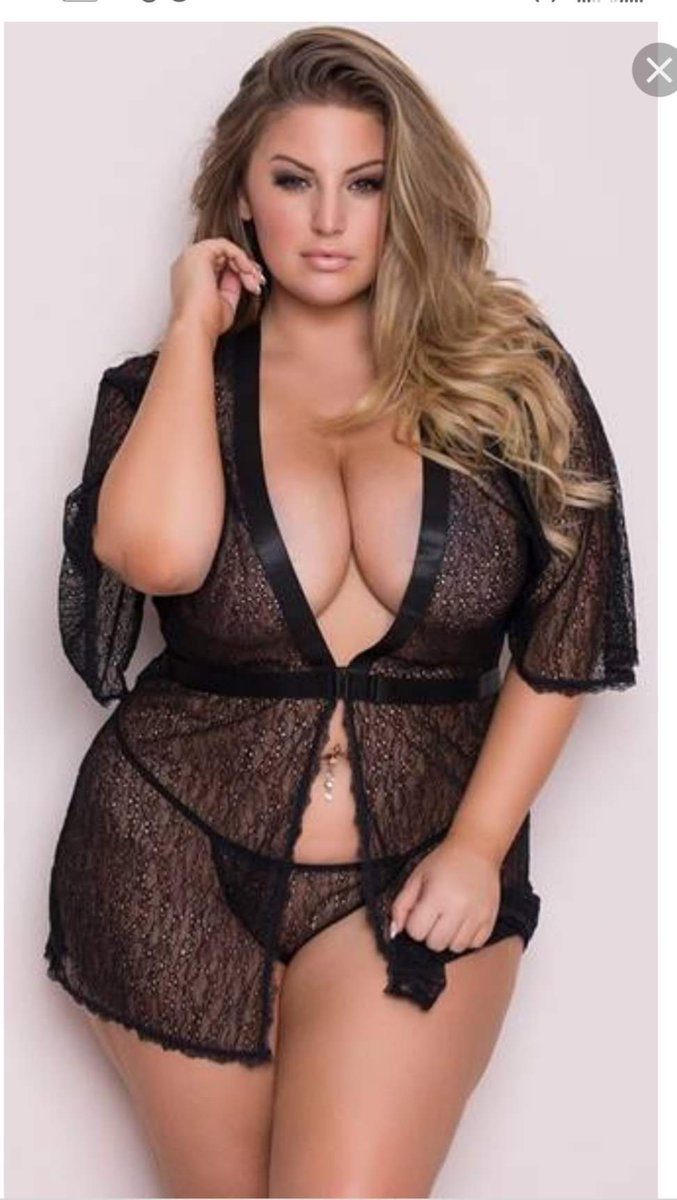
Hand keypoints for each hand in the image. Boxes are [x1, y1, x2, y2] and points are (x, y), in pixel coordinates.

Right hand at [169, 237, 265, 341]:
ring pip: (225, 250)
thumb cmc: (206, 323)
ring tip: (254, 282)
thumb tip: (243, 274)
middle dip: (245, 268)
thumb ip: (232, 286)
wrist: (196, 329)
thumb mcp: (225, 302)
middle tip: (258, 282)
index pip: (217, 264)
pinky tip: (248, 271)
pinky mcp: (198, 253)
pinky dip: (240, 256)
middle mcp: (188, 264)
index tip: (254, 284)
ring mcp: (191, 257)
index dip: (238, 271)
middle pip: (222, 256)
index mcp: (190, 277)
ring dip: (244, 264)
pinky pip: (225, 245)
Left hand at [389, 834, 501, 953]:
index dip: (413, 924)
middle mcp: (459, 908)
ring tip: (448, 919)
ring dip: (448, 938)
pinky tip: (463, 922)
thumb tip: (395, 931)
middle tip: (434, 916)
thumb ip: (401, 905)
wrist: (475, 849)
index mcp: (436, 896)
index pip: (416, 932)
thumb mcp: (416, 878)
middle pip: (435, 944)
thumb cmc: (443, 862)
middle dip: (430, 933)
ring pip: (455, 948)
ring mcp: (477, 915)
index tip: (420, 912)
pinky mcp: (491, 919)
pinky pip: (475, 945)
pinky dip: (466, 938)